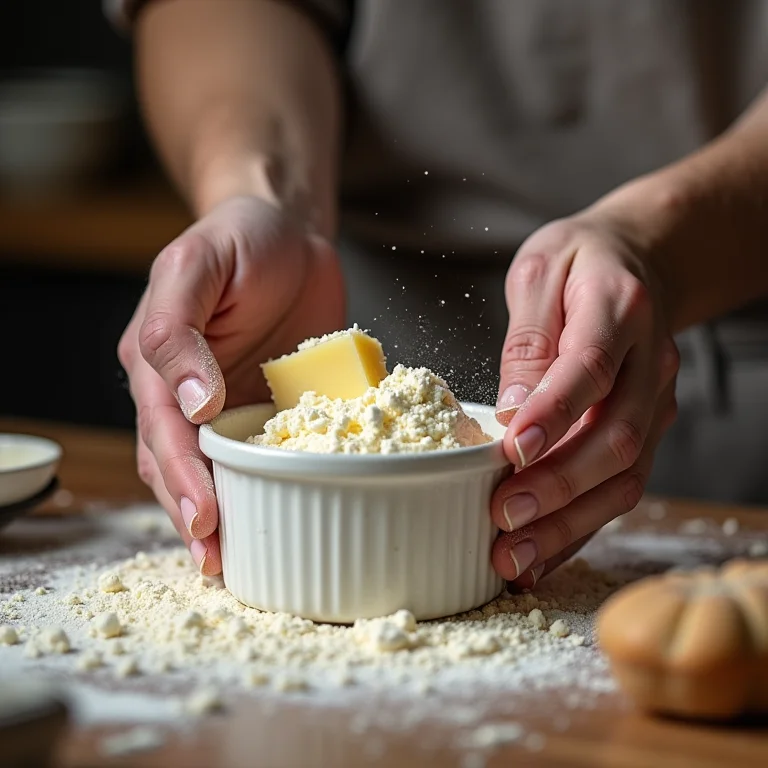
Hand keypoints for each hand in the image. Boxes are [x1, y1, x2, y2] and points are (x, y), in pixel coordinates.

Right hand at [118, 196, 344, 573]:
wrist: (288, 231)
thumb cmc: (240, 240)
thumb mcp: (198, 266)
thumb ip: (179, 329)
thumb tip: (194, 401)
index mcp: (158, 360)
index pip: (163, 431)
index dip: (181, 477)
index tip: (203, 517)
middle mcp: (187, 391)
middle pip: (181, 463)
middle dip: (194, 514)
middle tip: (217, 560)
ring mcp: (230, 402)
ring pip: (217, 469)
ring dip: (225, 515)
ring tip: (238, 561)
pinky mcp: (271, 405)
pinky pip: (265, 452)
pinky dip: (267, 486)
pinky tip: (278, 515)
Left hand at [490, 212, 679, 587]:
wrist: (641, 259)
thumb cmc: (581, 262)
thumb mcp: (540, 272)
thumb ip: (527, 339)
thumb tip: (510, 412)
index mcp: (619, 310)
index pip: (588, 370)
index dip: (552, 415)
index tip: (510, 452)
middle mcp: (651, 364)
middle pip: (614, 439)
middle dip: (556, 487)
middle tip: (502, 519)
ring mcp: (657, 403)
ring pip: (624, 478)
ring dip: (568, 524)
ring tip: (513, 558)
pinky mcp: (648, 429)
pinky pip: (621, 487)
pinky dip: (581, 525)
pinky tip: (542, 553)